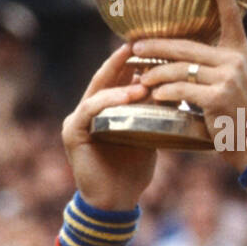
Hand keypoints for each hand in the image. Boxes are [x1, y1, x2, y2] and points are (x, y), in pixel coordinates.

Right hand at [61, 44, 156, 210]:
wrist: (116, 201)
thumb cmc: (133, 169)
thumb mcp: (149, 133)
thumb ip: (153, 111)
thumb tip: (173, 86)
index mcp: (104, 108)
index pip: (117, 78)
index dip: (132, 61)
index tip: (152, 47)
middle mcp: (87, 110)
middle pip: (105, 78)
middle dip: (122, 61)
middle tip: (141, 44)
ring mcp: (77, 119)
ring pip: (99, 91)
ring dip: (121, 82)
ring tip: (144, 77)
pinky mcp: (72, 132)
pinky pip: (92, 110)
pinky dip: (111, 100)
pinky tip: (131, 96)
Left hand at [132, 0, 246, 172]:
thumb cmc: (237, 113)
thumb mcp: (232, 82)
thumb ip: (213, 66)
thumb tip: (176, 56)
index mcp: (239, 52)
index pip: (232, 16)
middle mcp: (235, 60)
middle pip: (186, 46)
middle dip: (156, 46)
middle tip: (134, 47)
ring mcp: (228, 78)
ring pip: (180, 69)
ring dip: (155, 74)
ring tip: (139, 78)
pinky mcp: (218, 97)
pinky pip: (182, 90)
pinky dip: (165, 93)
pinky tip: (154, 96)